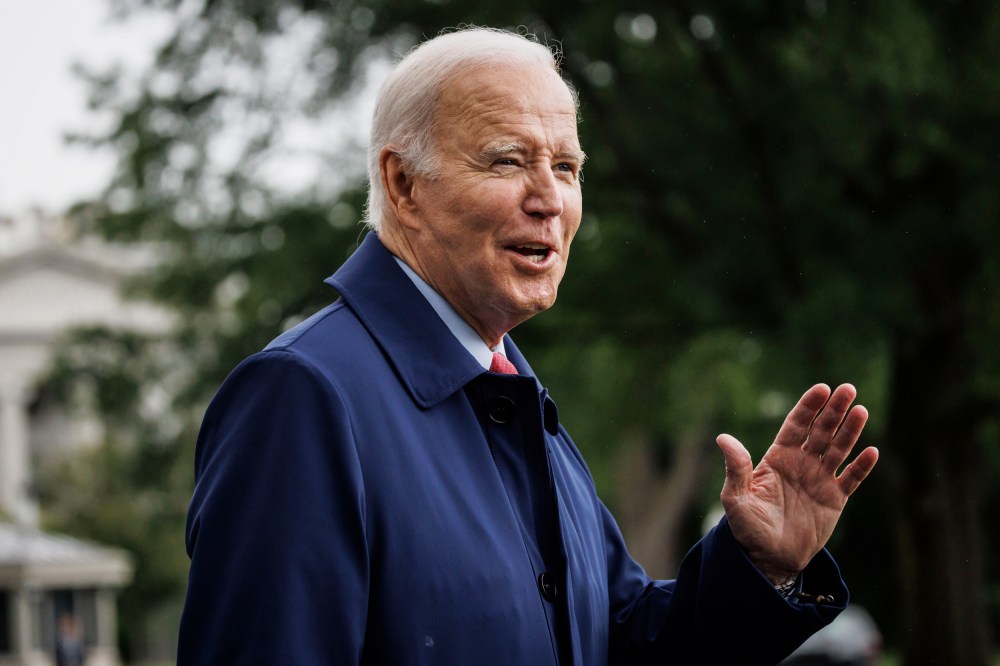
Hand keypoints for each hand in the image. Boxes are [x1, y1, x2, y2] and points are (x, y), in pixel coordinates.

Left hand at [716, 383, 878, 583]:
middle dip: (834, 410)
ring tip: (861, 411)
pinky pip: (851, 479)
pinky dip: (861, 467)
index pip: (796, 425)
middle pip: (821, 431)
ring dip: (851, 431)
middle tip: (848, 389)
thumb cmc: (747, 527)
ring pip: (839, 450)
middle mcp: (801, 463)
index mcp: (778, 457)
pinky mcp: (834, 500)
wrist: (768, 558)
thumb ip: (735, 468)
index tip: (821, 388)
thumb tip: (723, 438)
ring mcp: (820, 480)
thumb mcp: (736, 497)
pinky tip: (872, 451)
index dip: (809, 406)